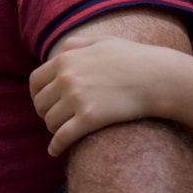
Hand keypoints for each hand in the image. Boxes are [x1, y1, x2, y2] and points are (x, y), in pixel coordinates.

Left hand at [30, 40, 164, 156]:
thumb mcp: (101, 41)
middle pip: (40, 103)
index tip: (44, 103)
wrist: (157, 77)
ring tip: (62, 131)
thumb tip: (58, 53)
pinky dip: (56, 146)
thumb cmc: (132, 58)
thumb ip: (76, 44)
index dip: (36, 95)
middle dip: (45, 113)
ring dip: (53, 129)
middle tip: (55, 119)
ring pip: (50, 121)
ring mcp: (77, 98)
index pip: (35, 81)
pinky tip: (55, 151)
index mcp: (65, 59)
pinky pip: (62, 137)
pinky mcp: (90, 118)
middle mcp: (67, 78)